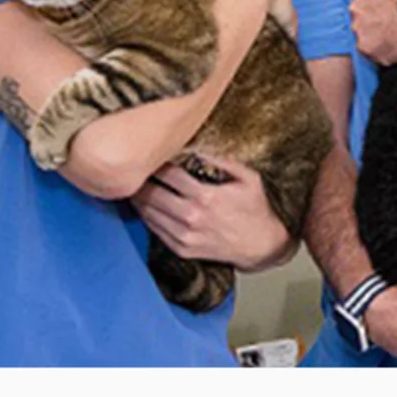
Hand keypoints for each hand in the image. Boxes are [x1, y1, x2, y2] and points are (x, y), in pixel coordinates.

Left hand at [132, 154, 291, 269]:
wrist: (261, 246)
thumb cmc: (255, 210)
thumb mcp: (248, 178)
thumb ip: (222, 160)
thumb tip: (197, 147)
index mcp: (205, 196)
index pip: (168, 174)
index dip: (156, 163)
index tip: (152, 155)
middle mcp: (191, 217)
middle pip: (152, 194)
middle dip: (141, 179)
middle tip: (135, 169)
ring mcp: (185, 236)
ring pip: (149, 213)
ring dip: (139, 198)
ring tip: (134, 185)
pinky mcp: (182, 249)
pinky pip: (155, 230)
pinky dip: (146, 216)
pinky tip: (144, 205)